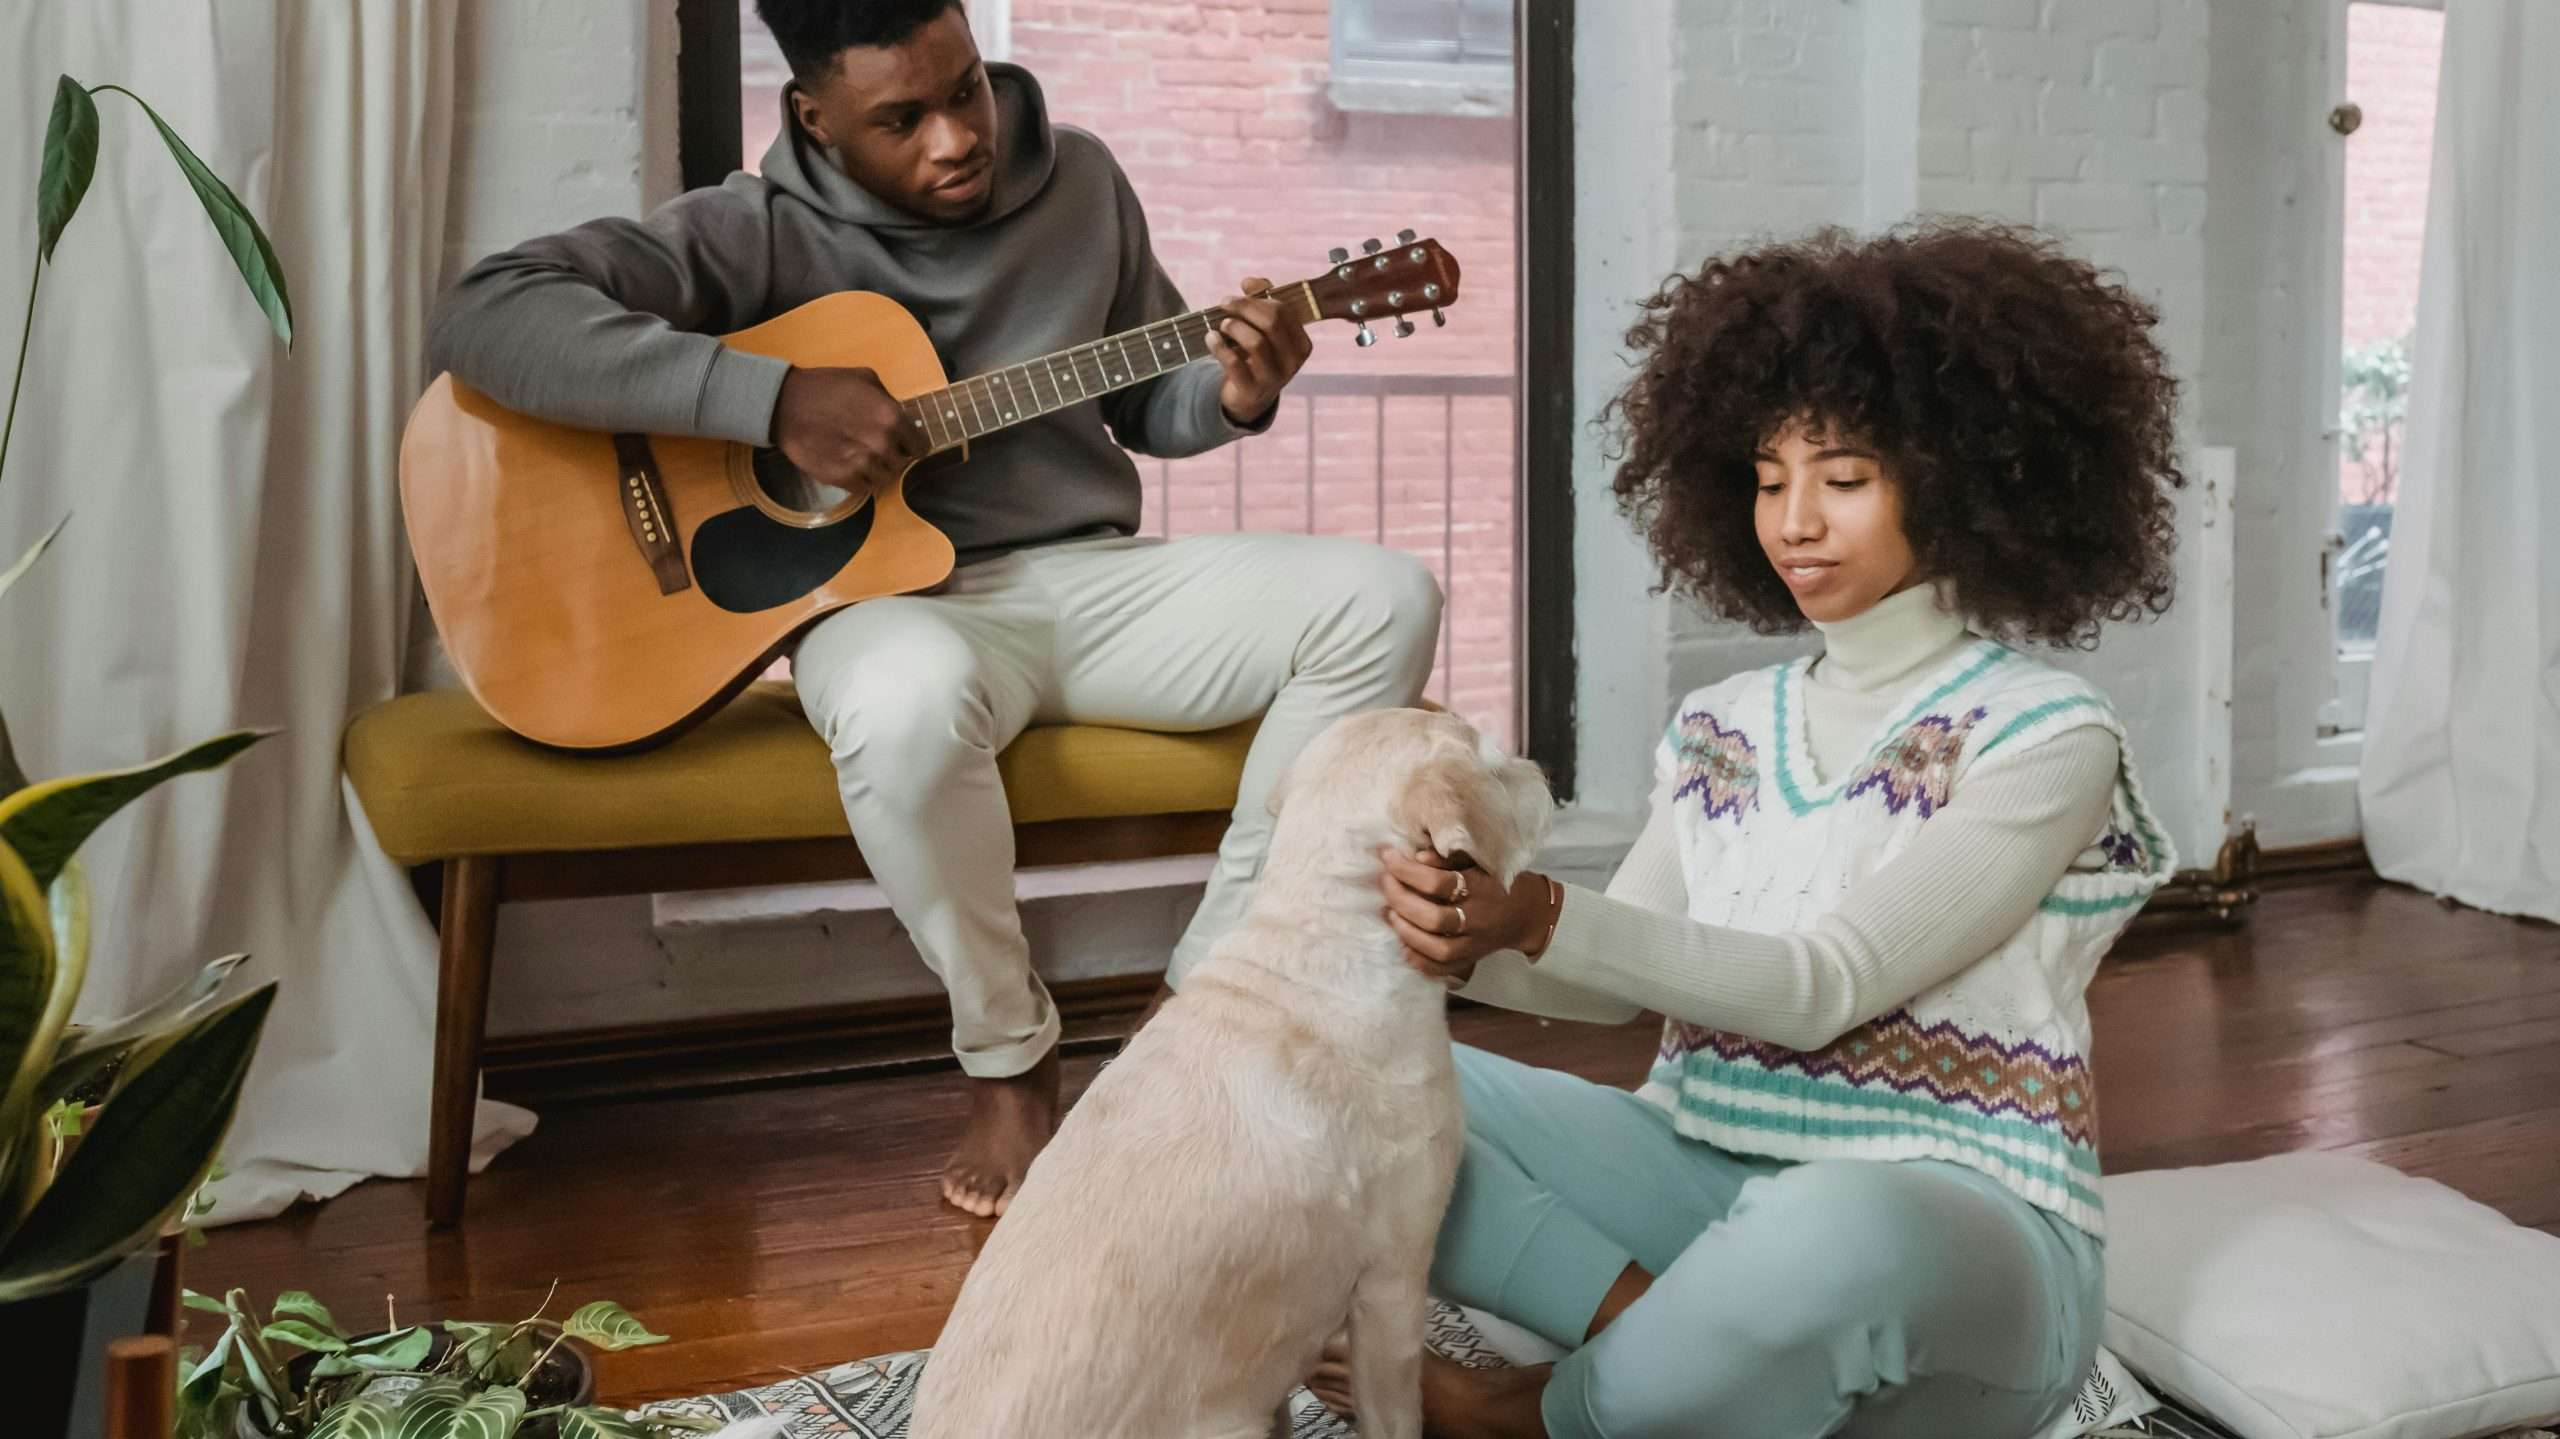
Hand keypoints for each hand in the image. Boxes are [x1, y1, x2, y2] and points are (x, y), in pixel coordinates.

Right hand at [772, 365, 926, 500]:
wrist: (785, 404)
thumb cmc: (826, 386)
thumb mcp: (865, 378)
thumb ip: (888, 400)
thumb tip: (901, 417)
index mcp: (892, 418)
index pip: (920, 446)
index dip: (912, 444)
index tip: (904, 444)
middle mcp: (881, 444)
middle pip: (901, 463)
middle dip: (892, 456)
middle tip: (875, 447)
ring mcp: (862, 464)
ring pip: (884, 479)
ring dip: (876, 470)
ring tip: (860, 457)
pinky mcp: (841, 478)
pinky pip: (863, 489)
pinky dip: (859, 481)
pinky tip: (849, 466)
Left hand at [1210, 276, 1312, 427]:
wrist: (1250, 398)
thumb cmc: (1258, 355)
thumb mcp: (1264, 329)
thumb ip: (1261, 299)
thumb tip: (1249, 281)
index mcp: (1301, 343)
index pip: (1283, 311)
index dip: (1257, 298)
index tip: (1237, 293)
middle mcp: (1293, 361)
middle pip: (1271, 322)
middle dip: (1244, 307)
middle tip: (1225, 303)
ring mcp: (1274, 378)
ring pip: (1255, 342)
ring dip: (1234, 327)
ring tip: (1222, 325)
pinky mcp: (1252, 390)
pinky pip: (1234, 363)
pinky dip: (1218, 346)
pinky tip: (1211, 338)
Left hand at [1377, 846, 1559, 987]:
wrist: (1527, 913)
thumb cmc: (1496, 880)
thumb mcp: (1478, 861)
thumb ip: (1448, 860)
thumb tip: (1416, 858)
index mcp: (1482, 888)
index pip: (1439, 883)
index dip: (1407, 871)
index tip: (1388, 857)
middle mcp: (1479, 919)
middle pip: (1434, 918)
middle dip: (1401, 900)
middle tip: (1385, 883)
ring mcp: (1476, 945)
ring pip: (1438, 948)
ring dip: (1407, 932)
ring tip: (1390, 913)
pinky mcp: (1471, 960)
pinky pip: (1443, 969)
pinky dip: (1419, 960)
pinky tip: (1403, 945)